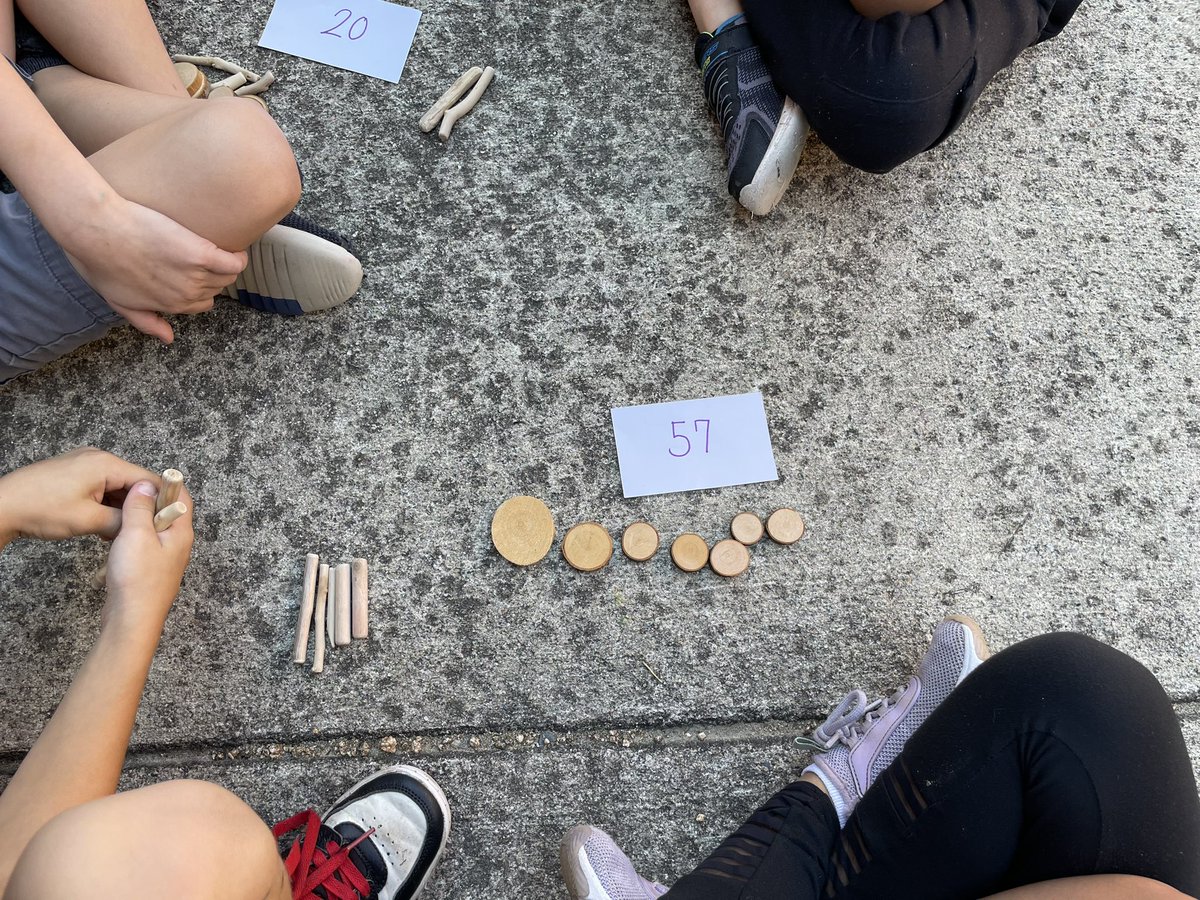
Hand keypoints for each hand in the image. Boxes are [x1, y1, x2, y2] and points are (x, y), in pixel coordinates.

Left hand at [0, 448, 157, 548]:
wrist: (2, 506)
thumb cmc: (40, 509)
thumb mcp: (89, 521)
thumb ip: (124, 521)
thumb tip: (142, 525)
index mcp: (106, 464)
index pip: (148, 480)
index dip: (161, 501)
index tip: (168, 521)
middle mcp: (98, 457)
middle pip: (134, 482)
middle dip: (139, 506)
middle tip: (141, 530)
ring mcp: (85, 462)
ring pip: (117, 486)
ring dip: (121, 507)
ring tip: (118, 530)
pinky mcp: (75, 471)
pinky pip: (102, 486)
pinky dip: (106, 503)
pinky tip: (103, 522)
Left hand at [66, 197, 247, 342]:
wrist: (99, 230)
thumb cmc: (100, 262)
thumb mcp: (118, 302)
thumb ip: (146, 321)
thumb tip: (169, 338)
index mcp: (170, 305)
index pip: (203, 303)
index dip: (201, 288)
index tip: (196, 274)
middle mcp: (186, 295)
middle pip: (217, 288)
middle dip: (214, 275)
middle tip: (206, 257)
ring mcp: (195, 275)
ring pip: (228, 276)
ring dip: (228, 265)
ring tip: (221, 251)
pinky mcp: (200, 254)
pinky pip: (233, 262)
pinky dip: (237, 257)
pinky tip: (234, 249)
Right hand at [103, 481, 193, 632]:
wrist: (131, 620)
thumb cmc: (137, 580)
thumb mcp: (136, 534)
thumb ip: (141, 507)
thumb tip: (146, 485)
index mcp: (182, 533)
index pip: (181, 497)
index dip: (166, 484)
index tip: (143, 479)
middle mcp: (178, 545)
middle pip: (166, 512)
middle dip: (147, 503)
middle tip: (126, 499)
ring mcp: (165, 559)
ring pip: (152, 530)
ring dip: (135, 524)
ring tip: (119, 523)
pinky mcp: (151, 571)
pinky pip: (143, 547)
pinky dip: (130, 542)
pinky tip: (117, 547)